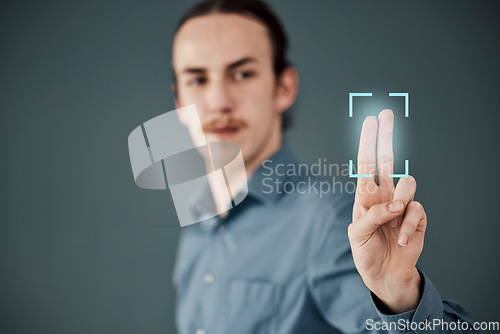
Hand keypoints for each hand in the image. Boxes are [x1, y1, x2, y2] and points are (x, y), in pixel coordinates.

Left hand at [347, 109, 426, 313]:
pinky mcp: (417, 217)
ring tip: (392, 222)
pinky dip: (408, 227)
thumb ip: (371, 215)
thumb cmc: (365, 252)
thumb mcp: (357, 234)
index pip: (366, 164)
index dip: (368, 142)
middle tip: (386, 115)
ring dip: (400, 201)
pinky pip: (417, 210)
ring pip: (407, 182)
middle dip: (386, 136)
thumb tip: (395, 203)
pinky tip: (401, 240)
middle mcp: (384, 195)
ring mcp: (401, 205)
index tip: (371, 122)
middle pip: (386, 159)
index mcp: (365, 196)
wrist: (383, 274)